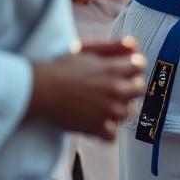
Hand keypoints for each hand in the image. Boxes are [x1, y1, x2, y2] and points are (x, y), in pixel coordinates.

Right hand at [26, 38, 146, 139]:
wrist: (39, 90)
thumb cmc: (60, 69)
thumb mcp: (86, 50)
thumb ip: (112, 46)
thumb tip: (134, 44)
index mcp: (114, 69)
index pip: (140, 65)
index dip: (132, 67)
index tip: (123, 70)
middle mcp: (116, 90)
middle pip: (139, 89)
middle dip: (129, 87)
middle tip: (112, 89)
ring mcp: (108, 110)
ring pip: (128, 112)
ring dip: (117, 110)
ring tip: (100, 106)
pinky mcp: (97, 128)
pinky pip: (112, 135)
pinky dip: (104, 132)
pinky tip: (95, 123)